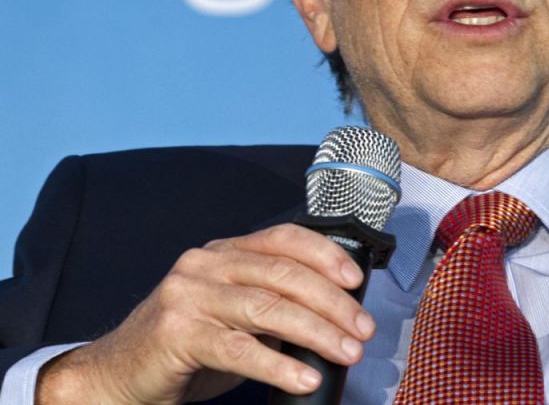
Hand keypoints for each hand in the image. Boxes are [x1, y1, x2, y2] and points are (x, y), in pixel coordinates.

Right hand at [37, 224, 375, 404]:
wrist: (118, 376)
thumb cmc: (187, 345)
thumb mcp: (233, 312)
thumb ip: (273, 302)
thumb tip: (338, 313)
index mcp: (224, 252)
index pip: (284, 238)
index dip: (326, 255)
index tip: (357, 281)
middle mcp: (206, 264)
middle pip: (284, 275)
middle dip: (333, 303)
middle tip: (363, 330)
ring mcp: (189, 296)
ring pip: (268, 309)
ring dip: (318, 332)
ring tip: (348, 352)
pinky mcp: (177, 334)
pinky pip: (240, 349)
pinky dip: (280, 365)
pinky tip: (306, 377)